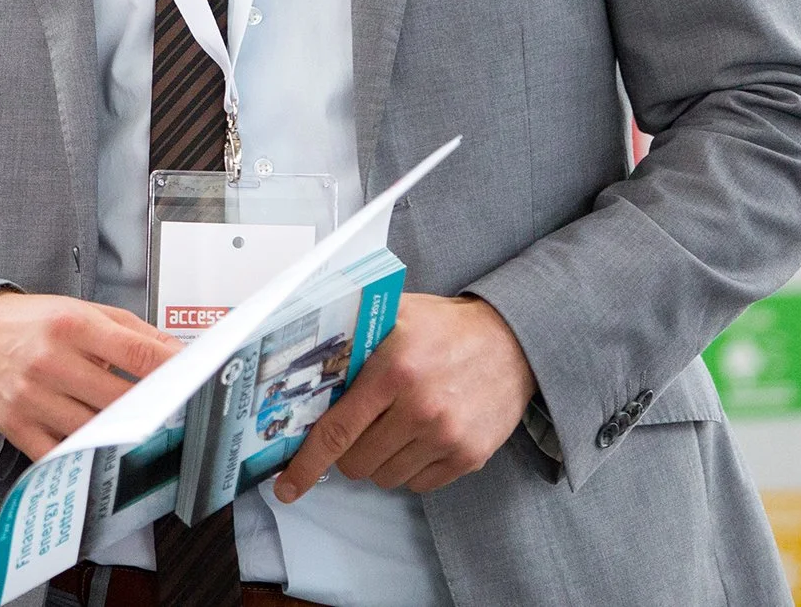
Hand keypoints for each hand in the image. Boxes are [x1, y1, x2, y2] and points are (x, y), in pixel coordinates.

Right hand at [0, 291, 179, 461]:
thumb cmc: (37, 324)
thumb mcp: (86, 312)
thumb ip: (136, 333)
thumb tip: (180, 356)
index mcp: (71, 325)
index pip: (135, 353)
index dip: (171, 371)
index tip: (193, 382)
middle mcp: (49, 360)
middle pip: (119, 398)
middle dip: (152, 408)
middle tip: (176, 415)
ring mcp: (32, 397)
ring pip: (94, 429)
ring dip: (125, 435)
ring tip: (145, 434)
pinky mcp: (18, 426)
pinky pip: (61, 453)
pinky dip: (87, 455)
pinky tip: (104, 449)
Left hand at [273, 293, 535, 501]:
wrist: (513, 342)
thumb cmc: (446, 327)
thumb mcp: (396, 314)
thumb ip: (353, 336)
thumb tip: (304, 361)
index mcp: (393, 371)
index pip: (336, 431)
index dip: (306, 464)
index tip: (287, 486)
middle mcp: (420, 409)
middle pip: (356, 463)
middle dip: (347, 451)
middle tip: (359, 426)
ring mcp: (447, 437)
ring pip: (385, 477)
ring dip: (379, 459)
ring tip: (394, 425)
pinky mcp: (469, 456)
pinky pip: (418, 484)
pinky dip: (409, 467)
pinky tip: (419, 436)